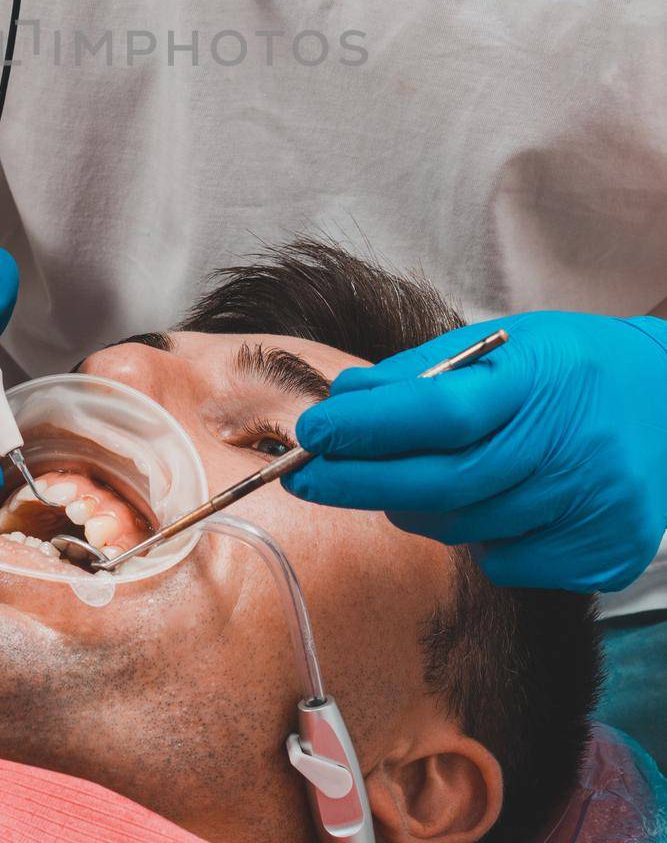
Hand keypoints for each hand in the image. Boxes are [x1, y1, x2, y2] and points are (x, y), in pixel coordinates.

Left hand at [285, 313, 666, 591]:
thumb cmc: (570, 366)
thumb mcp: (503, 344)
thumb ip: (421, 375)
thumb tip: (341, 401)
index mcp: (540, 381)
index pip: (442, 412)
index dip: (371, 428)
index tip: (312, 434)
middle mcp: (572, 449)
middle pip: (444, 484)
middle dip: (361, 483)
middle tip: (303, 477)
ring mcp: (593, 510)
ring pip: (466, 529)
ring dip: (415, 507)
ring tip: (402, 478)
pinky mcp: (604, 556)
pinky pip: (505, 562)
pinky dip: (476, 537)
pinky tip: (489, 502)